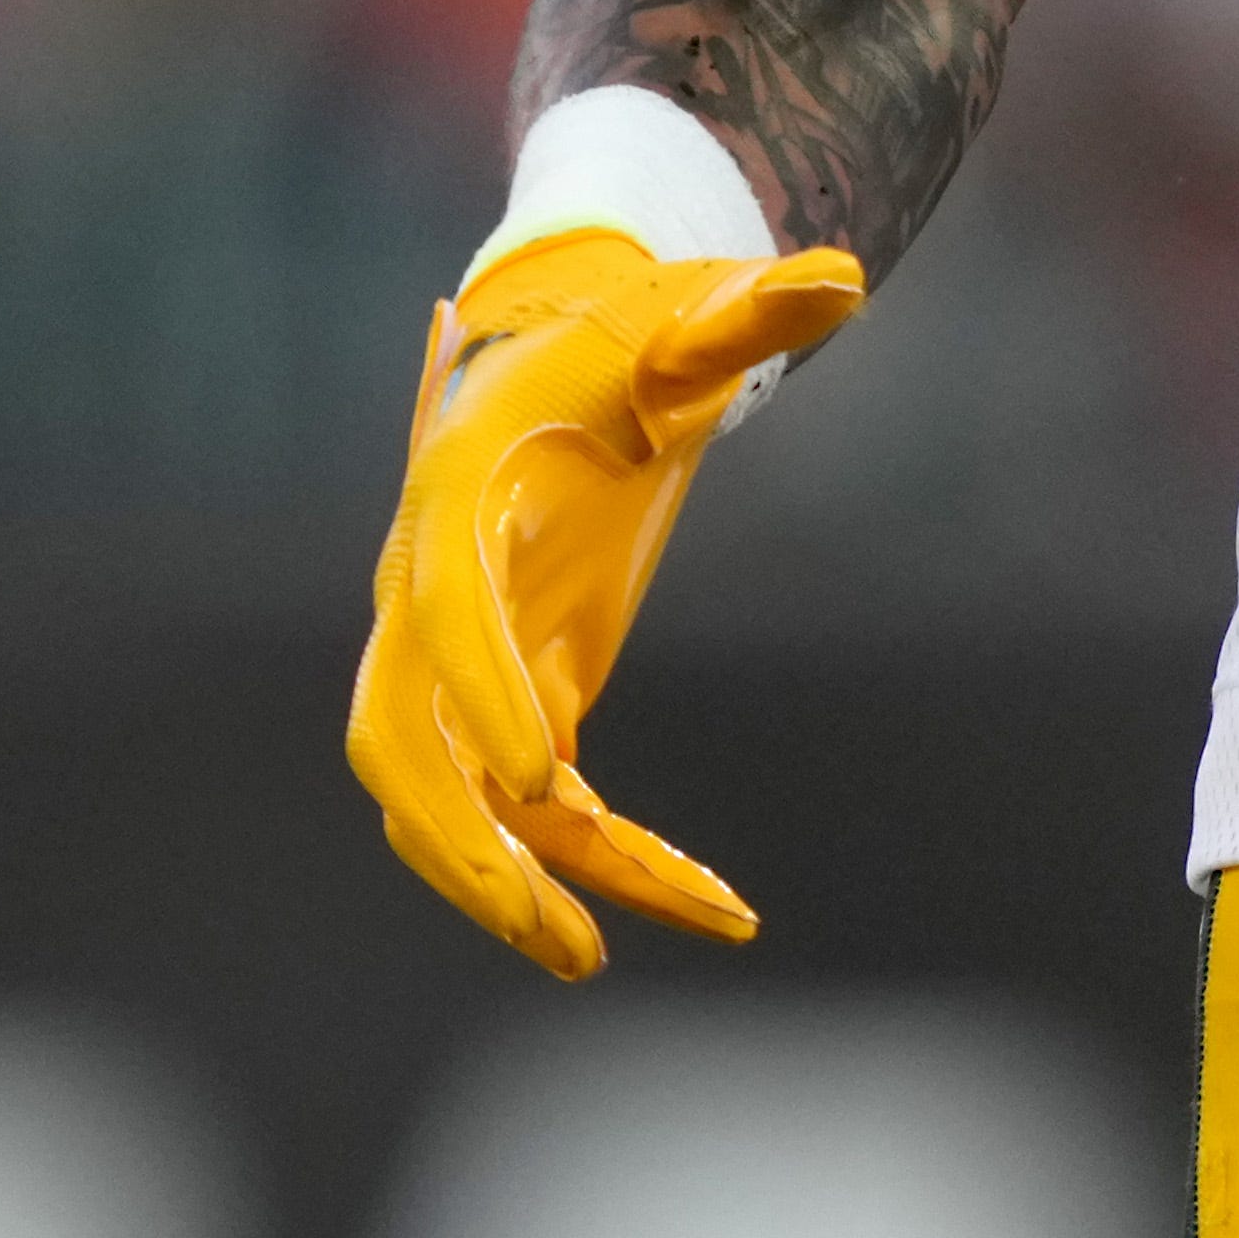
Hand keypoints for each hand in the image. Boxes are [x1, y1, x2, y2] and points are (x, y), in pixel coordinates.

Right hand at [346, 226, 866, 974]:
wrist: (579, 357)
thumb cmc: (628, 338)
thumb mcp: (690, 320)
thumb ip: (748, 311)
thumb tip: (842, 277)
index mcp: (456, 493)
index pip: (446, 606)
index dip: (486, 689)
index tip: (549, 774)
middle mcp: (428, 587)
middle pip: (397, 736)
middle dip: (454, 836)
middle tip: (544, 916)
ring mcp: (464, 656)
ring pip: (447, 797)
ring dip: (506, 882)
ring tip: (590, 960)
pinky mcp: (518, 698)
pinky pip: (536, 804)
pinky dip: (598, 861)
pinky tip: (699, 906)